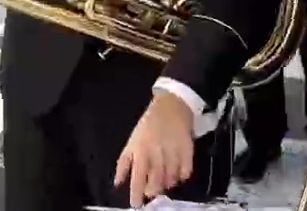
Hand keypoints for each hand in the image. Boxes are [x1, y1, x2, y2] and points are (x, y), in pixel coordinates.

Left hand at [114, 91, 195, 207]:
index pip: (138, 177)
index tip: (136, 205)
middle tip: (152, 190)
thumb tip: (118, 183)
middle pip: (156, 182)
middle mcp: (157, 153)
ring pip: (172, 179)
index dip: (136, 194)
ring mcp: (174, 152)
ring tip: (164, 181)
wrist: (171, 106)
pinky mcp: (188, 150)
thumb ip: (124, 163)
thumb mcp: (132, 142)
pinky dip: (182, 177)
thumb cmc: (148, 126)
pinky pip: (186, 171)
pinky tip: (177, 174)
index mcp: (141, 151)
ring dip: (167, 184)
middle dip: (153, 190)